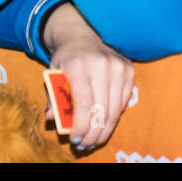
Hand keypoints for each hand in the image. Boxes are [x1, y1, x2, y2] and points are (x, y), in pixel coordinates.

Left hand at [41, 3, 134, 150]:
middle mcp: (101, 65)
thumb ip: (54, 97)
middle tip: (84, 145)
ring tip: (94, 140)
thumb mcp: (54, 75)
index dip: (81, 126)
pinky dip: (114, 117)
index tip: (74, 139)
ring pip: (115, 110)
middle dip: (93, 133)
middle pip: (101, 110)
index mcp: (78, 66)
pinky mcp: (129, 70)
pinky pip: (124, 103)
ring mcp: (118, 67)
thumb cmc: (66, 60)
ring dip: (104, 130)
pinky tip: (104, 124)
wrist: (83, 36)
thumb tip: (51, 118)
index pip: (84, 104)